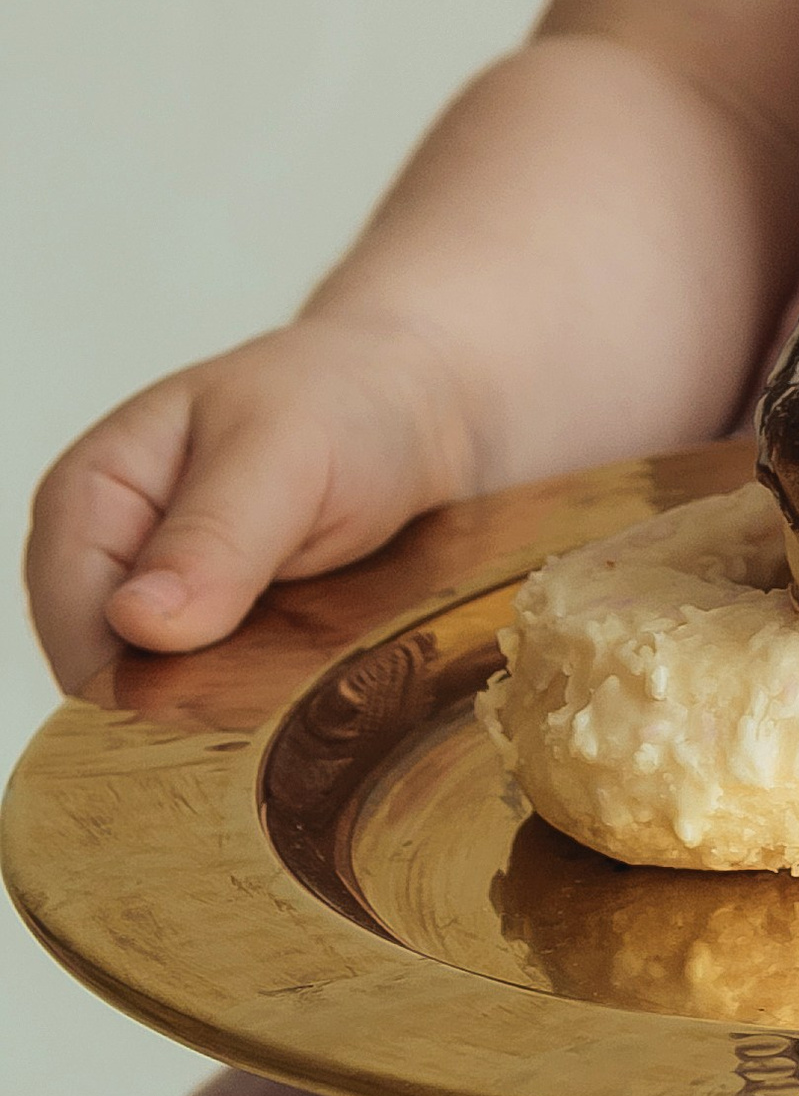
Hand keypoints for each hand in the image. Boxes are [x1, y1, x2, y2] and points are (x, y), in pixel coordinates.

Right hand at [24, 309, 486, 691]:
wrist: (422, 398)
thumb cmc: (344, 395)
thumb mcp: (284, 447)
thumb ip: (213, 536)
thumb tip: (137, 623)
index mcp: (87, 500)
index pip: (79, 639)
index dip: (142, 682)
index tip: (231, 688)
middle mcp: (109, 561)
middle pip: (118, 684)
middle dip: (196, 696)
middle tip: (290, 671)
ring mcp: (163, 603)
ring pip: (174, 700)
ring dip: (241, 699)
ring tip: (313, 658)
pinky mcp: (217, 633)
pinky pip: (224, 695)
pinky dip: (270, 692)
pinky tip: (318, 664)